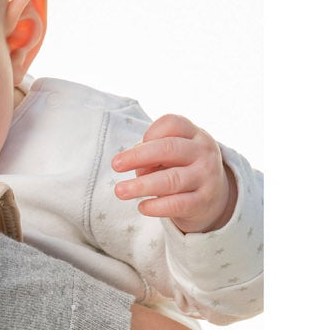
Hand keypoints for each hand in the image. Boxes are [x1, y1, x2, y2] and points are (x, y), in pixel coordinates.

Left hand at [111, 113, 237, 233]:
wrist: (213, 197)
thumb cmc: (182, 169)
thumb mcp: (172, 155)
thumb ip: (153, 154)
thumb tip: (133, 163)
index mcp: (195, 134)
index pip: (172, 124)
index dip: (150, 133)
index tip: (134, 148)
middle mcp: (203, 152)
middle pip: (169, 148)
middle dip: (138, 156)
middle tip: (116, 165)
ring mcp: (206, 177)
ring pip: (171, 179)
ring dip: (142, 185)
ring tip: (120, 191)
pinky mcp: (203, 201)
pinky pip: (177, 204)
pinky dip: (157, 206)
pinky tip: (142, 206)